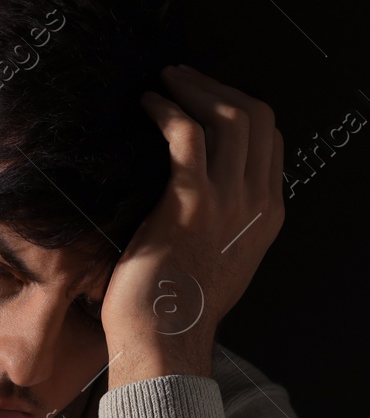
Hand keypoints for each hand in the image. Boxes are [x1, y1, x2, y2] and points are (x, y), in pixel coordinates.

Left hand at [100, 65, 284, 388]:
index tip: (206, 99)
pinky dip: (167, 111)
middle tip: (184, 77)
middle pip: (256, 117)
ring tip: (165, 80)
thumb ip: (220, 225)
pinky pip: (187, 135)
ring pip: (229, 116)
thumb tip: (198, 201)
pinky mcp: (190, 202)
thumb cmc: (174, 308)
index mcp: (266, 214)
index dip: (239, 108)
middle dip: (220, 87)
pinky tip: (148, 105)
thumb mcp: (215, 261)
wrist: (164, 341)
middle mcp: (255, 201)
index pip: (269, 140)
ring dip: (195, 88)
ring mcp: (227, 200)